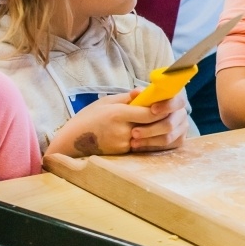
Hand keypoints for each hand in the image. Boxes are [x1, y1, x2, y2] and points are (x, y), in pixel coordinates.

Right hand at [47, 89, 187, 156]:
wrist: (71, 141)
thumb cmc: (89, 117)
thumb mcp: (106, 102)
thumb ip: (128, 98)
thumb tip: (145, 91)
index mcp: (118, 114)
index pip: (150, 113)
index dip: (164, 109)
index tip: (171, 103)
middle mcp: (122, 131)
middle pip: (154, 126)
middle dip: (166, 119)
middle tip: (174, 113)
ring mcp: (123, 144)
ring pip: (150, 137)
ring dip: (160, 130)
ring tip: (165, 121)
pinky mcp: (123, 154)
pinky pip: (142, 146)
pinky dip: (150, 140)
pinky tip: (153, 133)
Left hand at [129, 93, 189, 151]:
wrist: (150, 119)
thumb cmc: (146, 106)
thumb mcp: (143, 98)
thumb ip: (141, 95)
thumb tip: (135, 93)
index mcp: (176, 100)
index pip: (178, 102)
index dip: (166, 106)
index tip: (152, 110)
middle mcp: (182, 114)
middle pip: (170, 124)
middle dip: (150, 129)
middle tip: (134, 132)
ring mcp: (182, 128)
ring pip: (167, 138)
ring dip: (149, 140)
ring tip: (133, 142)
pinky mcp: (179, 140)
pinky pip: (166, 146)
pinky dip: (151, 147)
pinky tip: (140, 146)